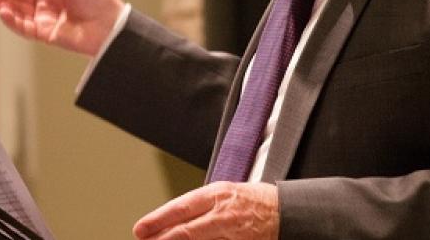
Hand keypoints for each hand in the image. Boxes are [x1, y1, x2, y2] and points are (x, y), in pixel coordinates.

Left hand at [133, 182, 279, 239]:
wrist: (289, 213)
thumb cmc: (256, 202)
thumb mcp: (226, 193)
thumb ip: (202, 205)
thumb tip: (176, 217)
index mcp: (218, 194)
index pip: (180, 207)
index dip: (158, 219)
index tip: (141, 229)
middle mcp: (223, 213)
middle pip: (185, 229)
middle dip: (161, 237)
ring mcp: (232, 232)